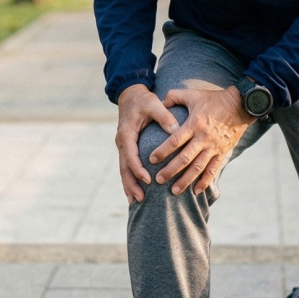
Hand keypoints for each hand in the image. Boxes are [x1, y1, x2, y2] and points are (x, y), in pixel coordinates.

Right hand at [115, 84, 179, 204]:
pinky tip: (135, 192)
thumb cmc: (143, 100)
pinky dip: (130, 179)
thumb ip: (165, 117)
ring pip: (124, 170)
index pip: (130, 156)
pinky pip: (127, 166)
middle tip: (141, 199)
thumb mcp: (154, 105)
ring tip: (136, 202)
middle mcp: (122, 142)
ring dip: (129, 186)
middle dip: (132, 184)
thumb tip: (176, 130)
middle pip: (124, 168)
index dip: (138, 169)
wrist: (130, 95)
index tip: (148, 180)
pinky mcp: (127, 148)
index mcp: (127, 133)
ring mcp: (123, 146)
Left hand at [151, 87, 254, 196]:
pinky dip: (204, 182)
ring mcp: (214, 147)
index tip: (151, 159)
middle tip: (158, 179)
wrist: (240, 105)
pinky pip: (213, 170)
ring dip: (185, 180)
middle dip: (170, 171)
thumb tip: (160, 103)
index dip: (163, 151)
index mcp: (194, 124)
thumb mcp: (193, 94)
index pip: (175, 140)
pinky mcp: (222, 152)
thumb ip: (174, 96)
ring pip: (198, 168)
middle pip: (184, 158)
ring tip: (173, 191)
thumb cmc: (214, 99)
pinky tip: (196, 191)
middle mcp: (203, 138)